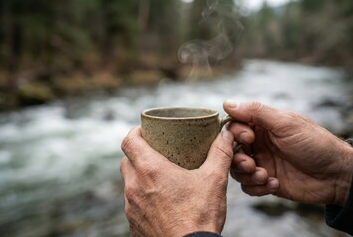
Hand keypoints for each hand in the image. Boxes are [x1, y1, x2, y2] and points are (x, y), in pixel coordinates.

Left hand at [120, 127, 234, 236]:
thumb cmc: (200, 216)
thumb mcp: (214, 180)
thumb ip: (220, 153)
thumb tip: (226, 135)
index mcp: (150, 170)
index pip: (129, 140)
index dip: (135, 131)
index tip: (146, 130)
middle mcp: (134, 186)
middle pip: (126, 159)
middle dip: (138, 152)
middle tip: (156, 151)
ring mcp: (131, 206)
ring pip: (128, 181)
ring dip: (139, 174)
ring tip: (159, 175)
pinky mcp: (134, 222)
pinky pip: (132, 201)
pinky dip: (141, 195)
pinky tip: (159, 199)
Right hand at [223, 100, 352, 205]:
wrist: (335, 175)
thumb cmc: (315, 144)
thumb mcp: (285, 123)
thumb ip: (256, 112)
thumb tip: (227, 103)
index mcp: (261, 126)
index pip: (233, 126)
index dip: (235, 133)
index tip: (249, 139)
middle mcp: (258, 144)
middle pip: (231, 150)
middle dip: (238, 159)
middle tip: (252, 164)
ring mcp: (261, 163)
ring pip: (236, 170)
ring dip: (247, 175)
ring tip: (265, 175)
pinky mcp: (265, 181)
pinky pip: (248, 187)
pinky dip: (257, 187)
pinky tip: (275, 183)